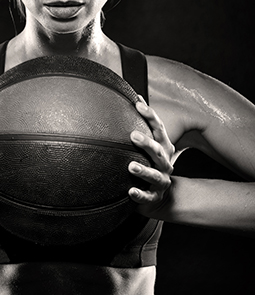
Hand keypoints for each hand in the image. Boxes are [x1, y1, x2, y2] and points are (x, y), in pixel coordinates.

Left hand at [128, 97, 174, 214]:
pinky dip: (140, 194)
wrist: (160, 196)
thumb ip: (143, 124)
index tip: (138, 105)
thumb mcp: (151, 145)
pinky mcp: (154, 197)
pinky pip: (147, 197)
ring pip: (154, 175)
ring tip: (131, 166)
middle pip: (158, 151)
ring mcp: (161, 181)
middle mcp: (165, 163)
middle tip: (133, 135)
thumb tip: (136, 97)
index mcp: (163, 148)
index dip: (150, 116)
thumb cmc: (152, 164)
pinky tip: (131, 191)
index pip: (159, 129)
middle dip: (147, 143)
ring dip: (144, 170)